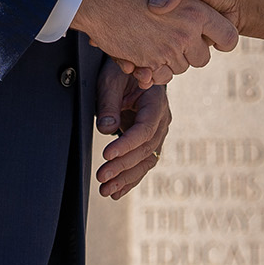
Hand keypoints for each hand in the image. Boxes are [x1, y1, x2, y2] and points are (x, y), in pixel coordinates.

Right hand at [72, 0, 238, 84]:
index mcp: (196, 12)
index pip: (228, 37)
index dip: (223, 36)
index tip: (213, 32)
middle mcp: (183, 36)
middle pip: (203, 57)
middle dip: (196, 49)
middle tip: (182, 34)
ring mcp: (163, 53)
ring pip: (181, 68)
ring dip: (175, 58)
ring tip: (163, 39)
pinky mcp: (144, 63)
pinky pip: (160, 76)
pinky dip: (157, 68)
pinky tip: (150, 50)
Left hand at [94, 58, 170, 198]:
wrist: (131, 72)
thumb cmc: (121, 72)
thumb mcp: (111, 80)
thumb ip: (109, 103)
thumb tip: (107, 128)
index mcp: (156, 100)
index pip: (145, 128)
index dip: (127, 144)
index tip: (107, 154)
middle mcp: (161, 119)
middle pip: (146, 148)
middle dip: (123, 165)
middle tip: (102, 175)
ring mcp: (157, 132)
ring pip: (146, 160)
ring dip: (126, 177)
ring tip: (106, 190)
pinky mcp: (148, 142)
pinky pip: (142, 163)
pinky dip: (130, 179)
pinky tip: (116, 192)